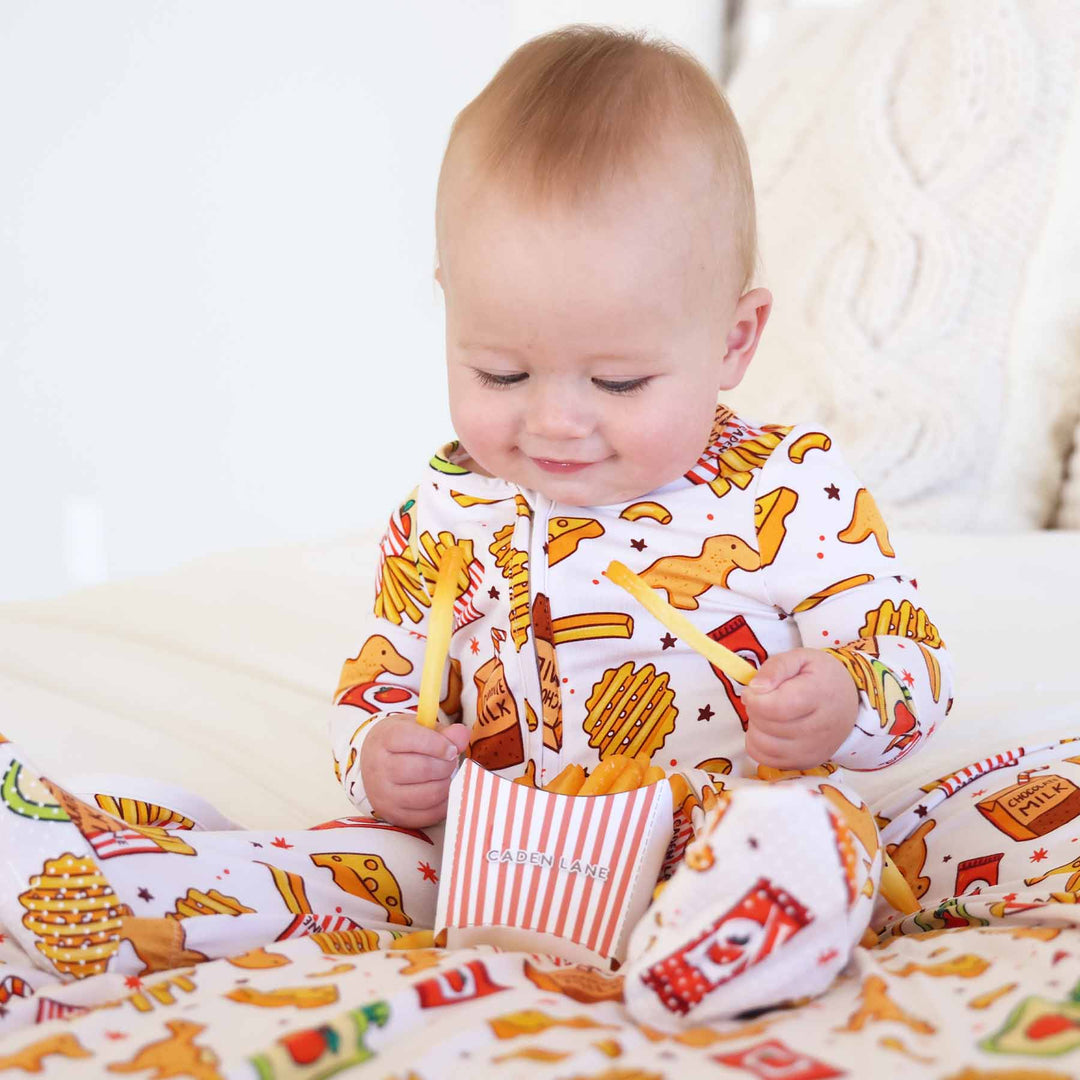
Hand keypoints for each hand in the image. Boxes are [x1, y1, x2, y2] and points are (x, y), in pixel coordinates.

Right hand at [360, 713, 471, 826]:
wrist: (373, 766)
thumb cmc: (402, 744)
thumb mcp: (418, 729)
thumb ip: (443, 732)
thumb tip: (462, 734)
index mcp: (384, 739)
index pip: (411, 739)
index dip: (438, 744)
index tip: (451, 748)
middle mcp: (379, 768)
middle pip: (422, 769)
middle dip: (446, 765)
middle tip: (451, 762)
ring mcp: (384, 795)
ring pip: (428, 794)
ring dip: (446, 785)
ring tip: (447, 776)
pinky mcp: (395, 815)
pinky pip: (429, 814)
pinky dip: (444, 803)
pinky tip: (443, 791)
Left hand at [742, 648, 858, 769]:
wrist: (848, 701)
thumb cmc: (820, 675)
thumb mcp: (800, 657)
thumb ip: (776, 667)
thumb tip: (755, 688)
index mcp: (819, 695)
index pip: (776, 707)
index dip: (755, 699)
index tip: (753, 690)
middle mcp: (820, 728)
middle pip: (768, 726)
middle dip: (755, 710)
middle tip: (763, 699)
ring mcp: (814, 749)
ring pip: (764, 746)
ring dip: (755, 728)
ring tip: (765, 715)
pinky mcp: (807, 762)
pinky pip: (766, 760)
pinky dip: (758, 745)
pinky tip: (767, 731)